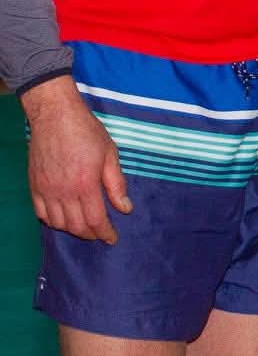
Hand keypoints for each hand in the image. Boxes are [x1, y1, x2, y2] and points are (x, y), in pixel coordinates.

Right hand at [22, 78, 130, 243]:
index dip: (105, 233)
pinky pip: (40, 213)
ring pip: (57, 223)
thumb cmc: (87, 132)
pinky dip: (51, 221)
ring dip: (71, 229)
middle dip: (90, 234)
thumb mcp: (110, 155)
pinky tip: (62, 218)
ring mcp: (46, 189)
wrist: (56, 116)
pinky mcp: (34, 185)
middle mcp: (63, 191)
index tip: (112, 239)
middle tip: (100, 233)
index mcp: (85, 184)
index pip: (95, 220)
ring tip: (84, 226)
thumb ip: (117, 184)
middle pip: (75, 226)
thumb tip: (125, 208)